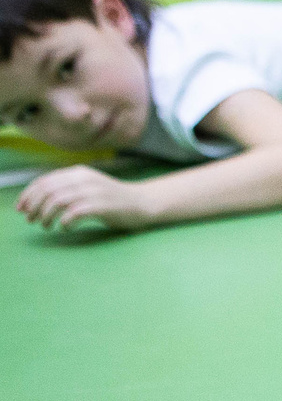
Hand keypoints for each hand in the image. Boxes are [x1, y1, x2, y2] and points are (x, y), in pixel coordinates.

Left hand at [17, 165, 148, 233]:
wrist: (143, 202)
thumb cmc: (111, 198)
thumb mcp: (87, 186)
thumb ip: (65, 188)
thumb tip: (35, 200)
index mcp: (77, 172)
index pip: (44, 181)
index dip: (28, 195)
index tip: (20, 209)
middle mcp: (84, 179)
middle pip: (48, 191)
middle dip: (34, 207)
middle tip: (30, 220)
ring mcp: (94, 192)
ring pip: (58, 202)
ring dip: (46, 216)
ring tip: (46, 226)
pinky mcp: (102, 206)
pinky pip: (74, 213)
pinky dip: (65, 222)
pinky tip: (65, 228)